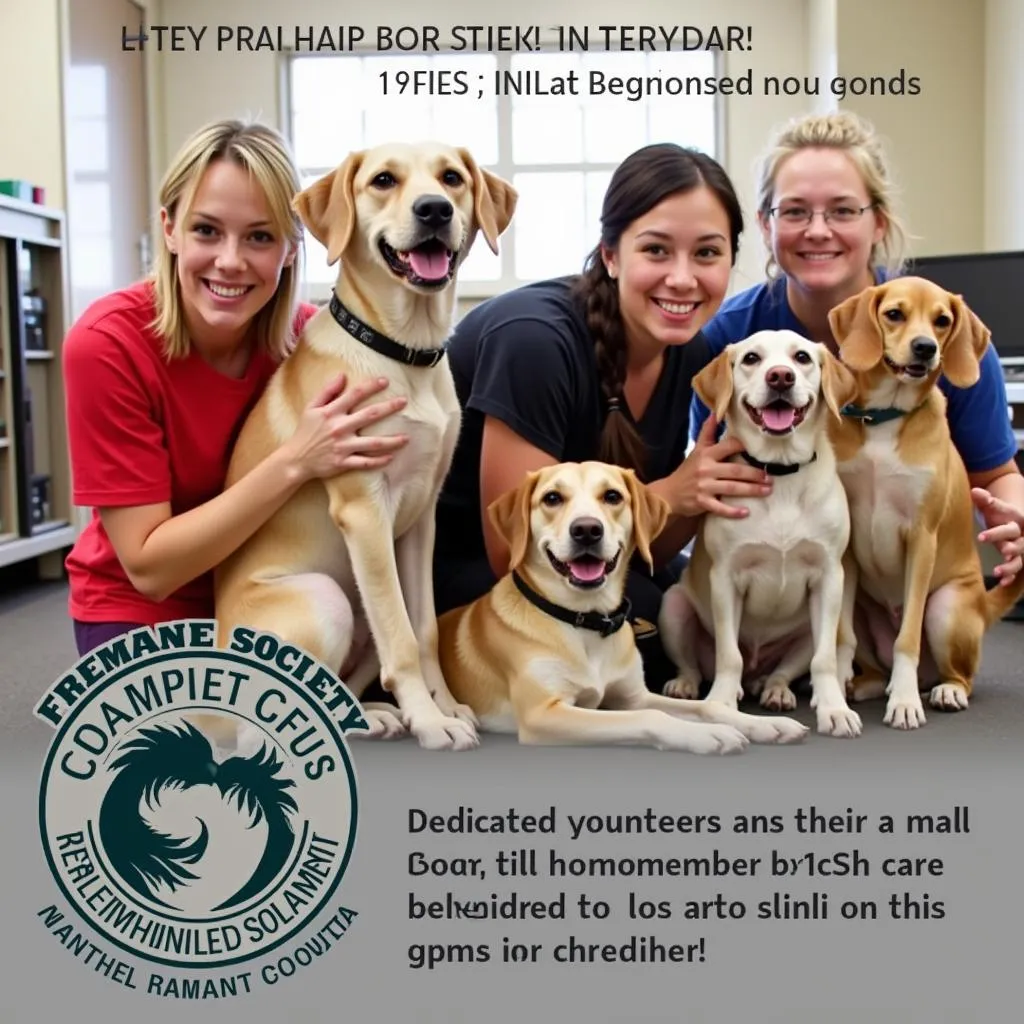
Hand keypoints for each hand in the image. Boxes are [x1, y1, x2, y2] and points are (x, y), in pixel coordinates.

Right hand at [285, 374, 408, 481]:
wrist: (295, 459)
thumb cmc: (305, 431)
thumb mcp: (311, 408)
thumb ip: (327, 391)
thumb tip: (342, 375)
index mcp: (331, 412)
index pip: (354, 395)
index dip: (371, 386)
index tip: (385, 381)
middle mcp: (339, 428)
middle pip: (370, 415)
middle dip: (389, 407)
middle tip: (404, 402)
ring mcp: (343, 446)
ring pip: (373, 443)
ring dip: (392, 440)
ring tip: (407, 438)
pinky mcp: (343, 462)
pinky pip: (365, 462)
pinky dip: (379, 461)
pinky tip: (392, 457)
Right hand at [668, 416, 771, 518]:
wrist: (668, 494)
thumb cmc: (687, 471)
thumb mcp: (696, 450)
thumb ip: (707, 432)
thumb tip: (715, 413)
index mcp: (706, 454)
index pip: (729, 447)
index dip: (745, 447)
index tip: (761, 451)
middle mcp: (705, 469)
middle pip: (735, 470)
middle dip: (755, 474)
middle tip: (770, 478)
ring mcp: (704, 487)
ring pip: (732, 488)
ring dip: (751, 490)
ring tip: (767, 490)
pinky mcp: (702, 503)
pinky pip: (720, 508)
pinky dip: (733, 511)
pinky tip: (746, 512)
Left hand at [972, 487, 1023, 585]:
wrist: (1011, 519)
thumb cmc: (998, 512)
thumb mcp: (992, 505)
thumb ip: (985, 499)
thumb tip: (974, 491)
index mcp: (1016, 521)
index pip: (1008, 527)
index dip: (996, 532)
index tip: (981, 537)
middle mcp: (1021, 536)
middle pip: (1018, 543)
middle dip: (1010, 548)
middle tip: (1002, 552)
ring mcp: (1020, 549)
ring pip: (1019, 559)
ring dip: (1010, 566)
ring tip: (998, 571)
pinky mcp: (1016, 559)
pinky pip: (1017, 570)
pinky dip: (1011, 576)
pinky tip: (1003, 582)